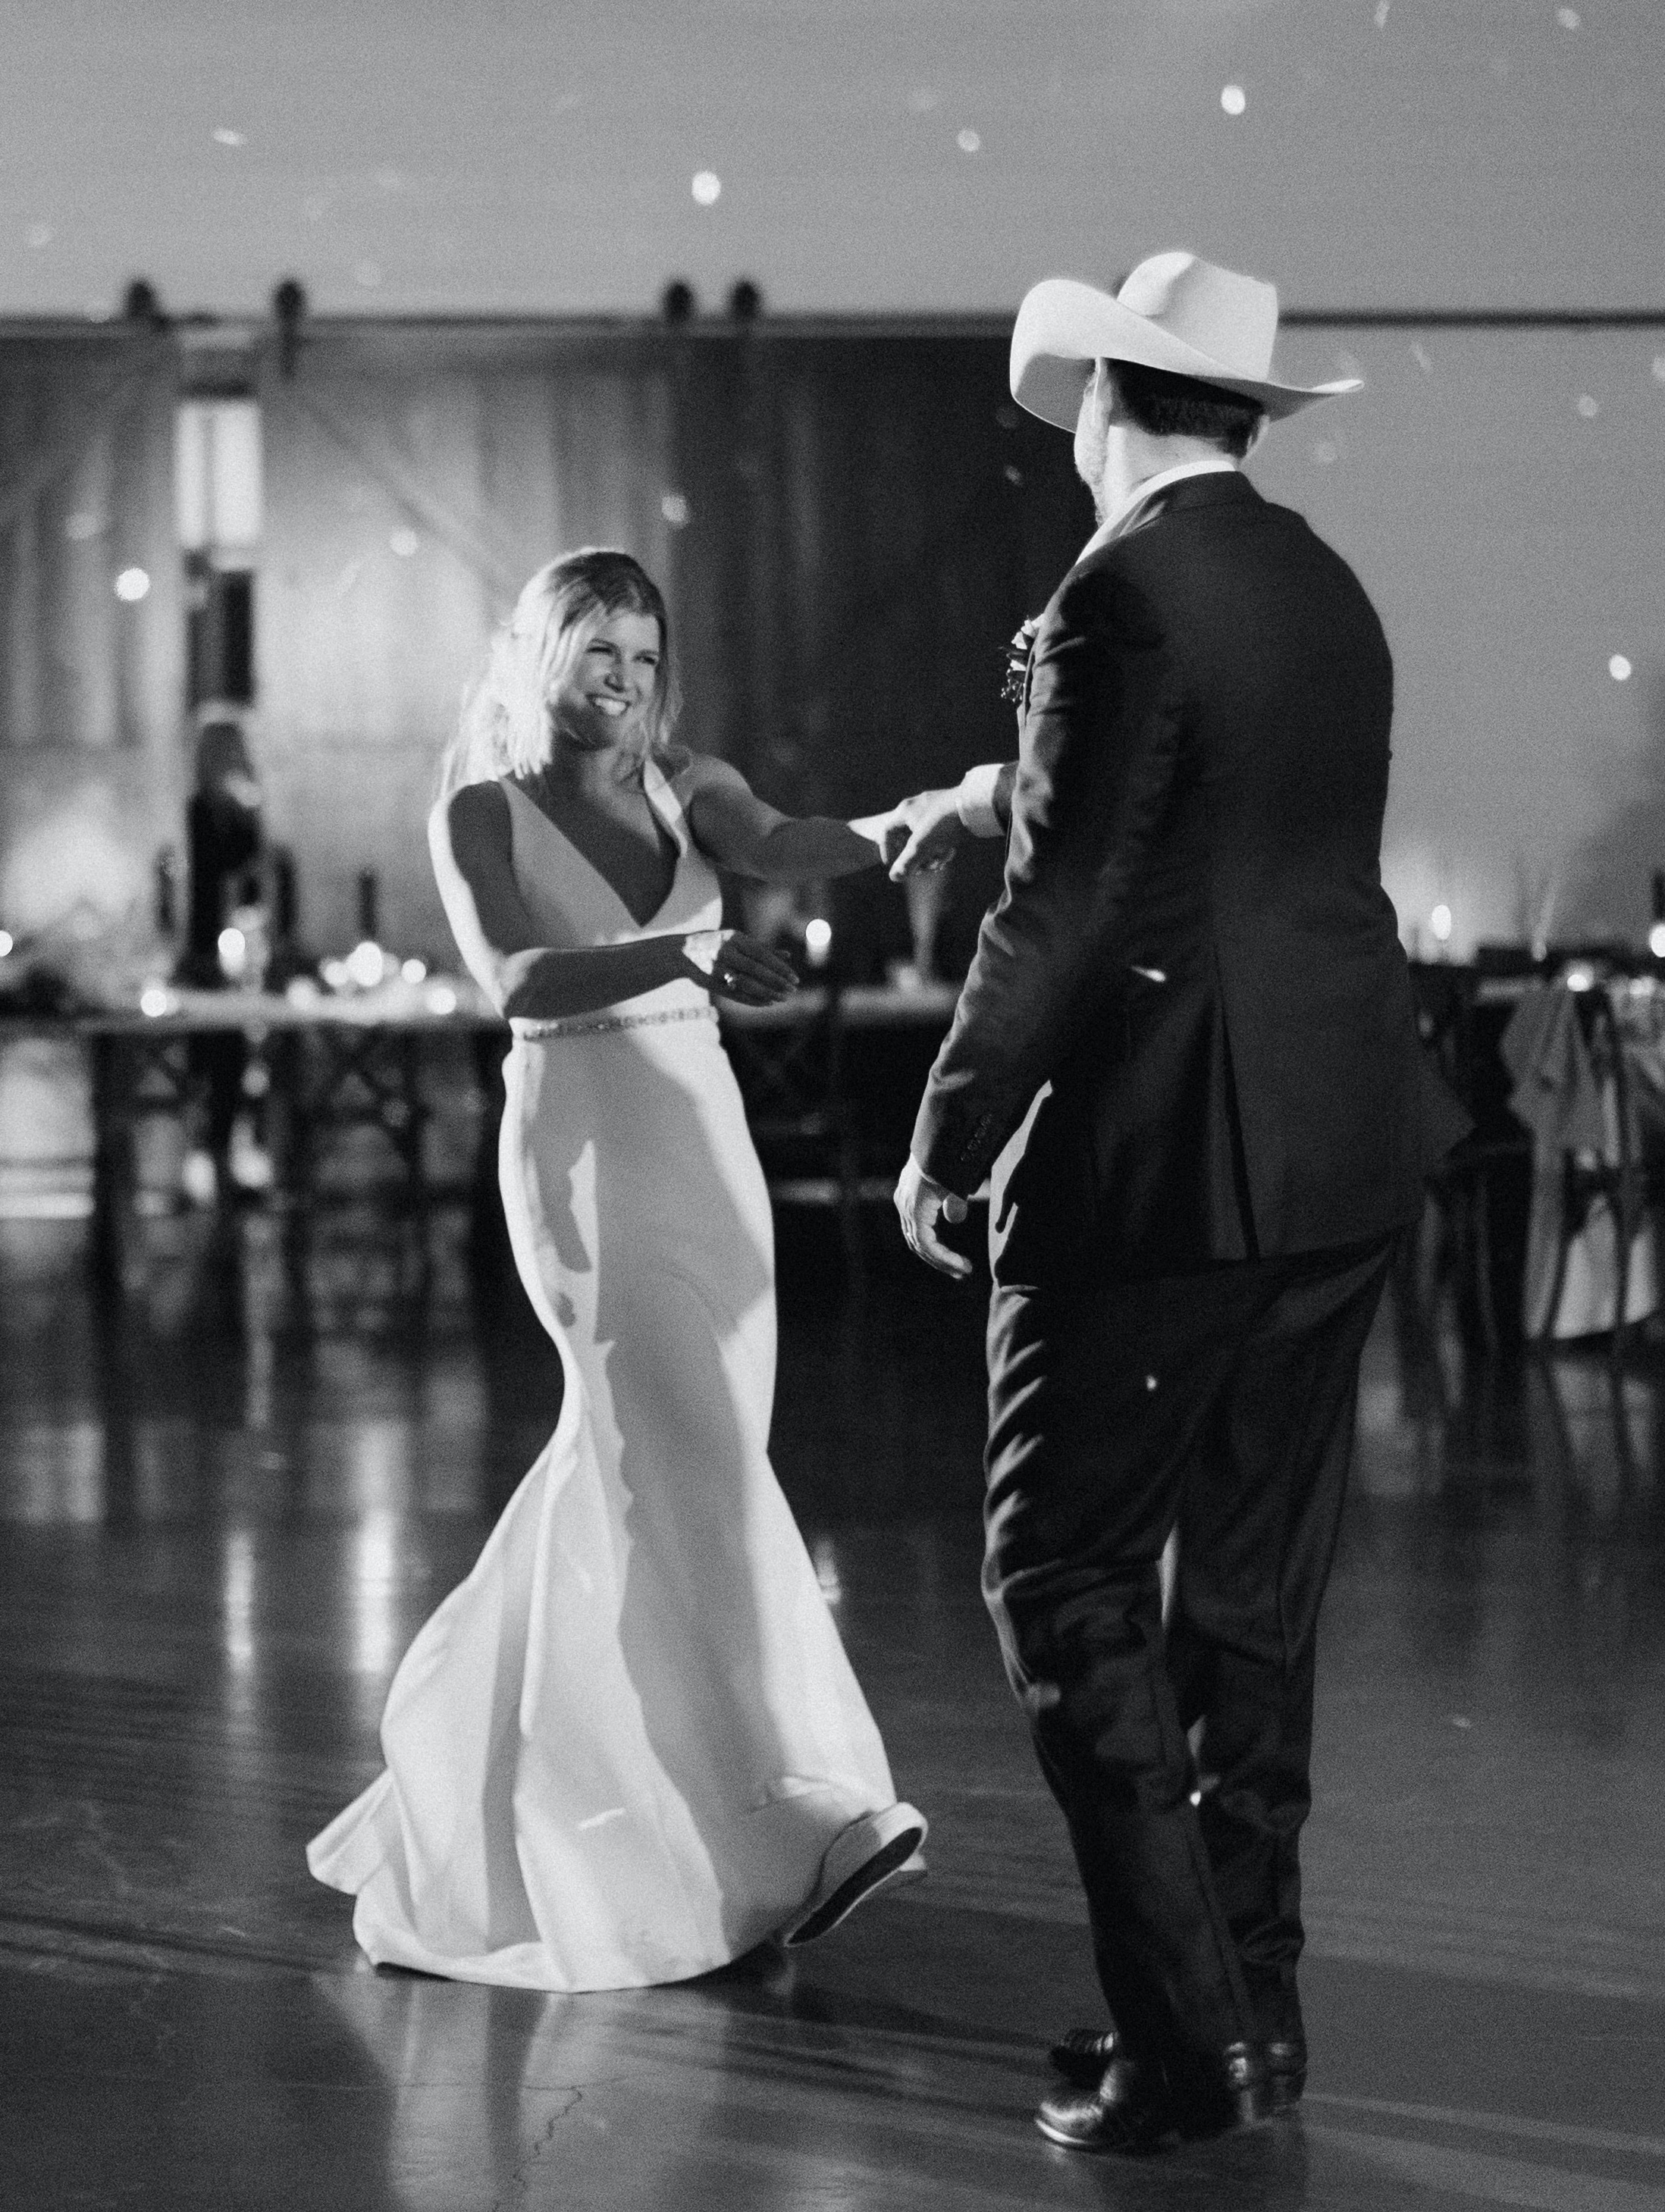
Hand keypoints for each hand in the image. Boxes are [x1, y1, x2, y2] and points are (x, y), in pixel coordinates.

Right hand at [681, 928, 798, 1005]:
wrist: (681, 952)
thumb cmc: (716, 943)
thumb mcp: (737, 940)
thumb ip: (762, 947)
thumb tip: (788, 956)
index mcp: (734, 938)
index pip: (762, 954)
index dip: (780, 967)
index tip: (794, 978)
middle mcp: (725, 952)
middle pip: (756, 970)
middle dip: (776, 981)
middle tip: (792, 990)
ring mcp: (716, 968)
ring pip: (746, 983)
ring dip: (767, 993)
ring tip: (782, 998)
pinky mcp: (711, 983)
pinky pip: (736, 993)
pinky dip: (753, 999)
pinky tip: (767, 1002)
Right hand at [875, 789, 967, 882]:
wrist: (976, 805)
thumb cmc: (944, 824)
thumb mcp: (923, 845)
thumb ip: (907, 863)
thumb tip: (894, 877)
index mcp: (905, 811)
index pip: (887, 832)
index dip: (887, 851)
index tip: (893, 865)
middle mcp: (917, 806)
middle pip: (908, 838)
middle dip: (915, 857)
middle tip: (921, 870)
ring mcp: (934, 807)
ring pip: (925, 836)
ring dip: (929, 854)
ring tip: (939, 863)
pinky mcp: (949, 811)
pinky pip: (939, 831)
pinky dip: (941, 845)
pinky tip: (949, 853)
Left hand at [894, 1154, 971, 1278]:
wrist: (943, 1144)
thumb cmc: (949, 1159)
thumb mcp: (952, 1185)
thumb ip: (952, 1204)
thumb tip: (954, 1220)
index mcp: (909, 1197)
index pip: (918, 1232)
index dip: (936, 1249)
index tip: (955, 1261)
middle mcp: (904, 1204)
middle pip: (918, 1242)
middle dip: (939, 1260)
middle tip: (959, 1273)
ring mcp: (907, 1207)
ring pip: (921, 1246)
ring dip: (942, 1261)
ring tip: (962, 1271)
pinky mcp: (914, 1210)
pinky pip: (925, 1242)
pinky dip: (942, 1255)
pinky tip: (958, 1262)